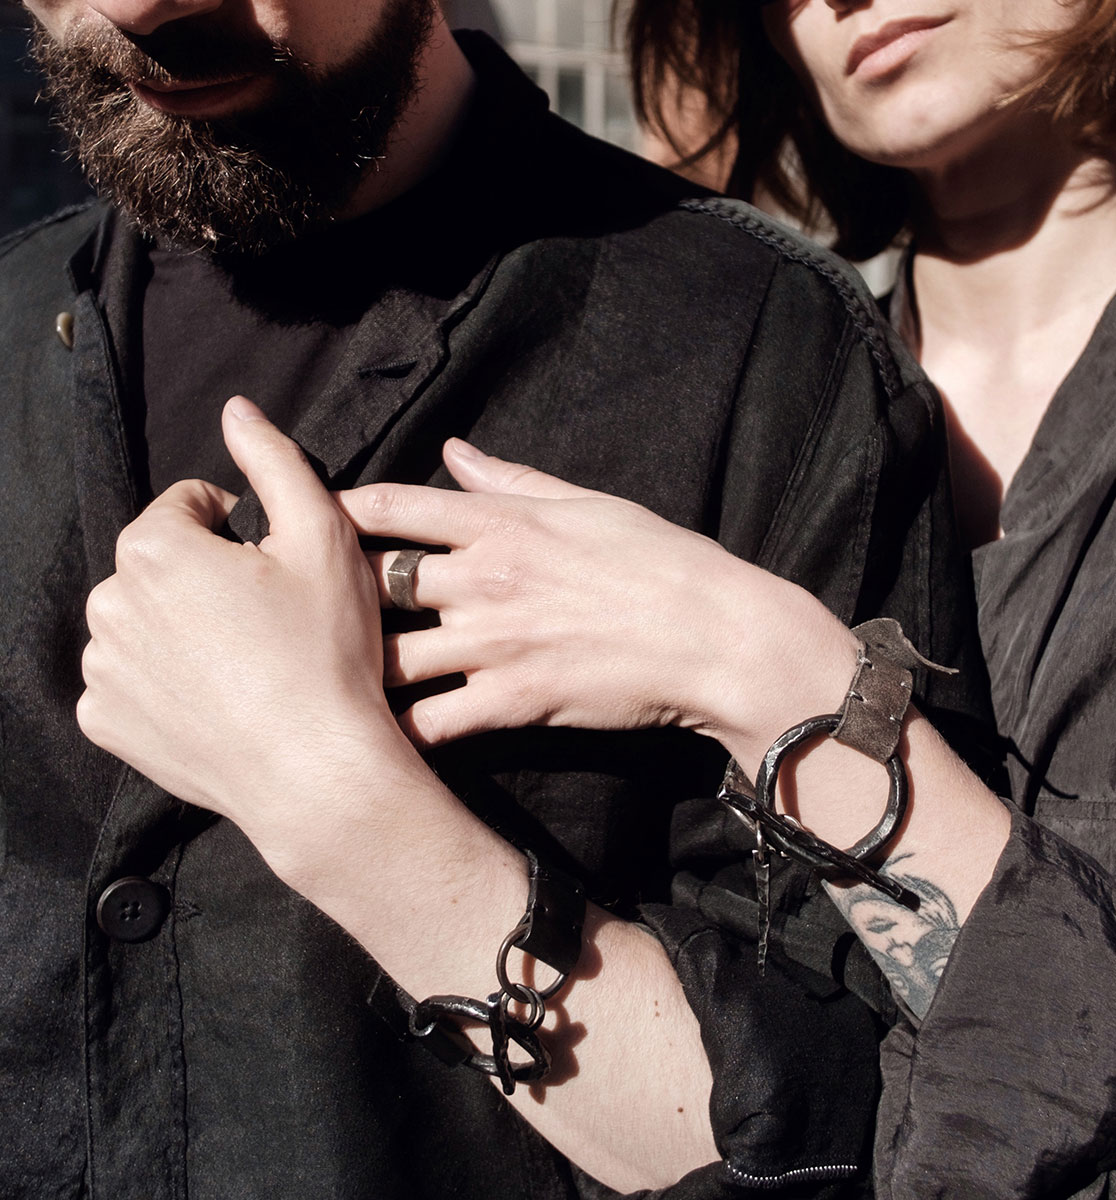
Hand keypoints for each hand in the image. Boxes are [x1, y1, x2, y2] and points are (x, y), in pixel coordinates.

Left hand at [78, 397, 421, 873]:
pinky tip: (214, 698)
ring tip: (244, 662)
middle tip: (266, 618)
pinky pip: (127, 681)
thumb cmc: (325, 651)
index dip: (239, 529)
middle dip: (205, 577)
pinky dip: (162, 682)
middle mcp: (109, 603)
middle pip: (160, 564)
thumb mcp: (321, 536)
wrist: (315, 770)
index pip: (188, 506)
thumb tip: (236, 408)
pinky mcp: (106, 722)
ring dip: (181, 627)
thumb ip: (273, 460)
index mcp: (154, 547)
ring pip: (142, 620)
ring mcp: (102, 669)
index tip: (275, 569)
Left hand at [337, 440, 857, 753]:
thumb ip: (511, 478)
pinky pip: (433, 722)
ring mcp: (493, 642)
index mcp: (500, 521)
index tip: (296, 520)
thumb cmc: (659, 560)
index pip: (393, 506)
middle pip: (372, 580)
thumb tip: (454, 450)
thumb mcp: (587, 502)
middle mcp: (483, 577)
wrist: (713, 635)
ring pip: (389, 656)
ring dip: (347, 667)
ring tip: (309, 677)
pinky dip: (395, 734)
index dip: (334, 510)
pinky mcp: (512, 701)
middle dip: (323, 593)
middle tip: (286, 608)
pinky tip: (361, 740)